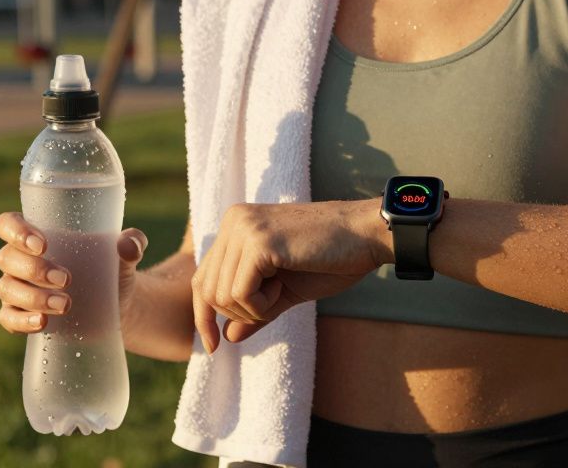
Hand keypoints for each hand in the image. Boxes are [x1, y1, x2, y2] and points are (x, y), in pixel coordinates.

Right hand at [0, 211, 148, 333]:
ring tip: (65, 304)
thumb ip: (132, 242)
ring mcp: (17, 288)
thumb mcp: (126, 254)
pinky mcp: (21, 315)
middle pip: (7, 258)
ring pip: (7, 288)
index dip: (16, 231)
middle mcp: (20, 258)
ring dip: (33, 297)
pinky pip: (7, 317)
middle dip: (34, 269)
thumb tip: (128, 244)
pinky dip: (21, 321)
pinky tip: (42, 323)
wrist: (119, 305)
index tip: (43, 245)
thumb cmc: (113, 268)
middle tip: (66, 279)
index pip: (7, 224)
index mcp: (36, 233)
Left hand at [190, 198, 385, 352]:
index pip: (202, 278)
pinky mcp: (259, 243)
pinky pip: (240, 294)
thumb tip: (227, 337)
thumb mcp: (285, 290)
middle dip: (238, 312)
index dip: (204, 315)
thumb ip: (254, 310)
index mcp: (236, 225)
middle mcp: (234, 221)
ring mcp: (244, 229)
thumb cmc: (331, 260)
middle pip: (207, 289)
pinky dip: (261, 305)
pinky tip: (283, 287)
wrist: (366, 237)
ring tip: (281, 290)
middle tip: (274, 300)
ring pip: (221, 295)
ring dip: (253, 309)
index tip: (215, 346)